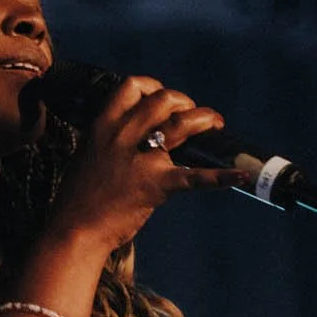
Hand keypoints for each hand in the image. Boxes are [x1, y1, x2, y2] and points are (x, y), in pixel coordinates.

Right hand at [43, 75, 249, 251]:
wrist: (73, 230)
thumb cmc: (79, 197)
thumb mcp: (88, 154)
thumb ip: (110, 139)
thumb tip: (136, 131)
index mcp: (103, 126)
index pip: (133, 86)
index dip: (154, 86)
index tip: (164, 98)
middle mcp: (121, 136)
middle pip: (163, 100)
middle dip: (186, 102)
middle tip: (196, 115)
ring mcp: (139, 160)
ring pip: (181, 125)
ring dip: (204, 119)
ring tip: (216, 124)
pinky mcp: (155, 186)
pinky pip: (195, 177)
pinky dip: (222, 177)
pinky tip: (243, 176)